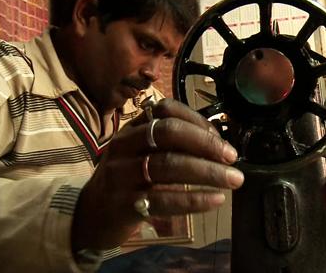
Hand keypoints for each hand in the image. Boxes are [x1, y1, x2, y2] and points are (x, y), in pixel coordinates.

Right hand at [71, 98, 242, 250]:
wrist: (91, 215)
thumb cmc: (126, 180)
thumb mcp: (141, 153)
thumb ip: (171, 145)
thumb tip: (217, 145)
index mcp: (131, 128)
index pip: (166, 111)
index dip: (197, 122)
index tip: (221, 140)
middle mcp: (124, 146)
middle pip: (169, 134)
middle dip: (206, 144)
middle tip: (232, 158)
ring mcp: (121, 175)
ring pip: (169, 165)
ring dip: (207, 172)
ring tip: (233, 180)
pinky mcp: (124, 204)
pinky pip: (164, 200)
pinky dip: (194, 199)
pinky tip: (215, 200)